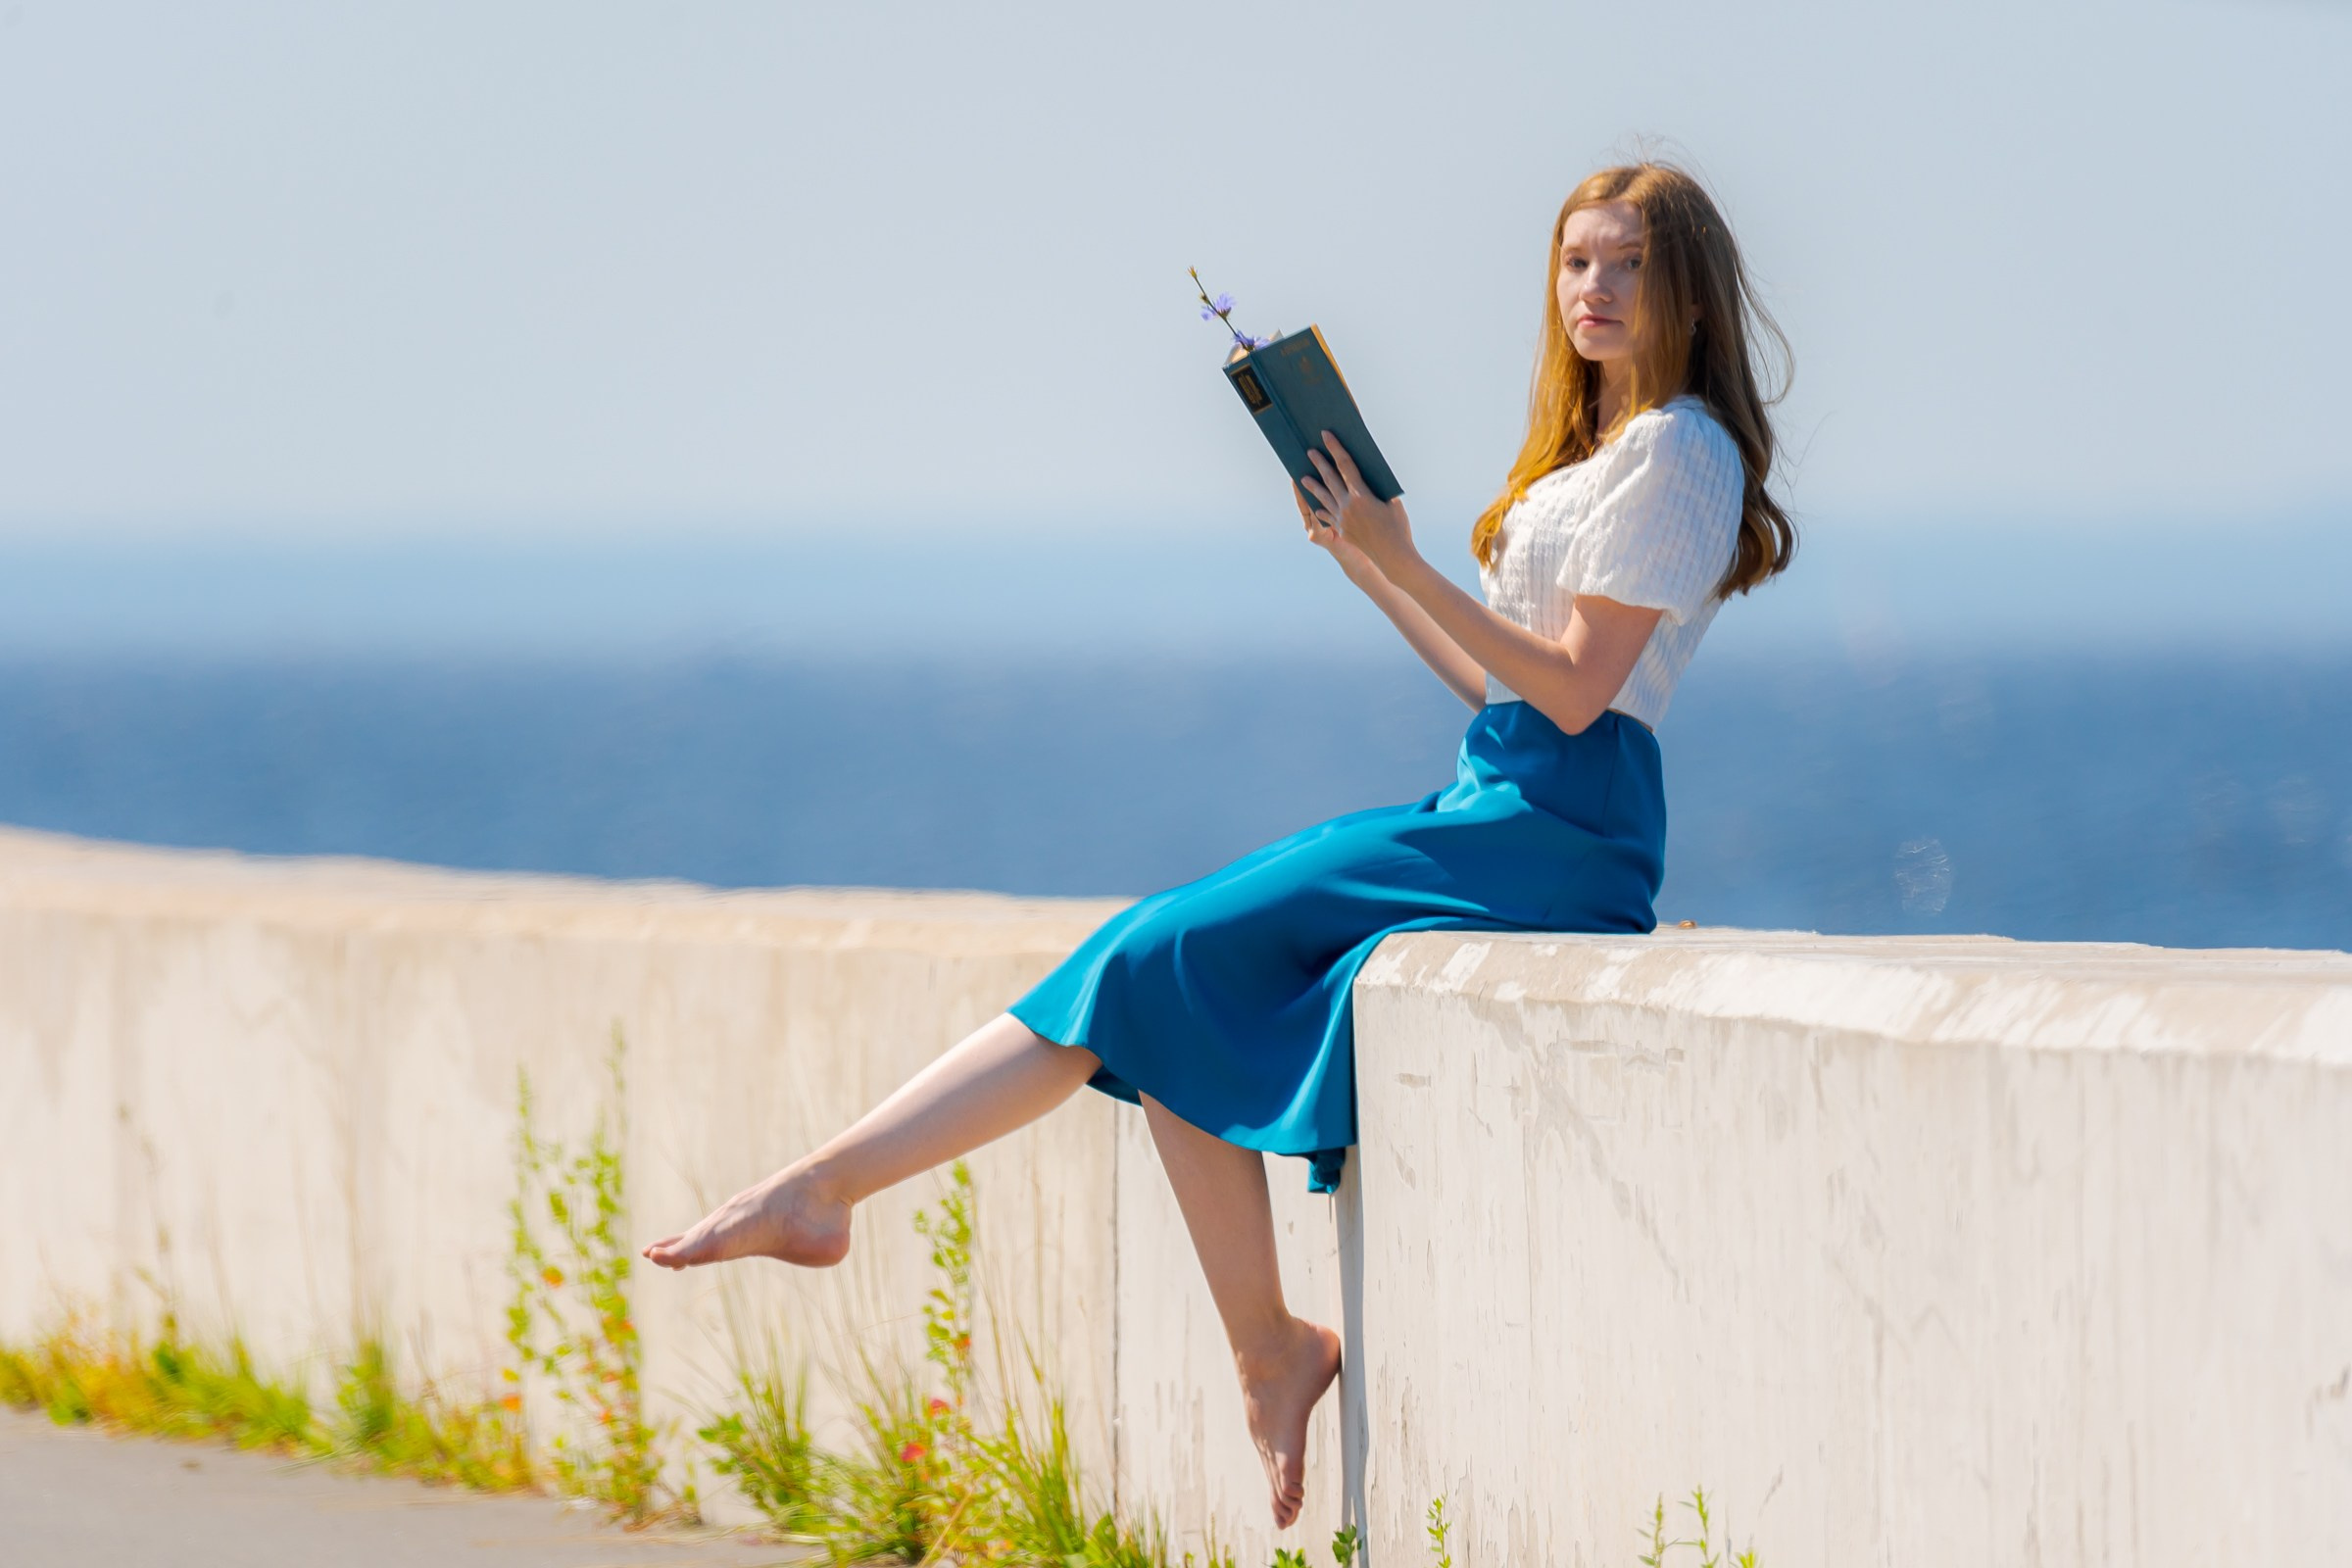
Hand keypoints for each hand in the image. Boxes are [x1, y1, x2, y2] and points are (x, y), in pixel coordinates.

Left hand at [1299, 432, 1413, 574]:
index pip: (1345, 465)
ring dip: (1313, 487)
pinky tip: (1317, 505)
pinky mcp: (1342, 531)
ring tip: (1302, 478)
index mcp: (1361, 495)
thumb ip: (1379, 488)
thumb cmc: (1398, 528)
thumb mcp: (1393, 503)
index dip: (1335, 448)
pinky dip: (1323, 509)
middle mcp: (1347, 506)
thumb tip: (1369, 475)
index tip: (1326, 435)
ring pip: (1324, 498)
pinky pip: (1328, 516)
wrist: (1393, 557)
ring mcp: (1342, 520)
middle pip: (1330, 479)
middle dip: (1320, 463)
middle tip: (1309, 451)